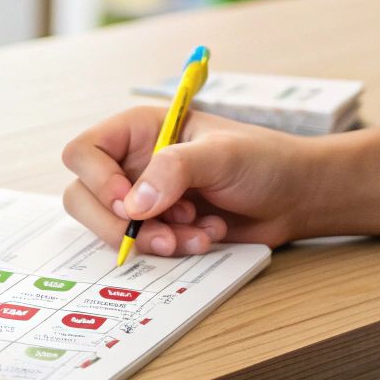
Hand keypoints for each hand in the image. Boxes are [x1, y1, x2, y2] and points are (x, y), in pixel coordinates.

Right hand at [61, 106, 312, 256]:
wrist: (295, 196)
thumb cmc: (263, 159)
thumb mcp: (221, 154)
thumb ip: (174, 170)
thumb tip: (133, 205)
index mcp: (139, 131)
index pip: (84, 152)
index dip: (97, 180)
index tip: (130, 202)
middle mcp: (133, 163)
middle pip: (84, 197)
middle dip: (119, 224)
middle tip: (160, 233)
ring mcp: (145, 199)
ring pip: (112, 228)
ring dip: (151, 240)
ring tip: (195, 232)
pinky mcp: (161, 229)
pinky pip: (142, 248)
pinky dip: (171, 248)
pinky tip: (206, 235)